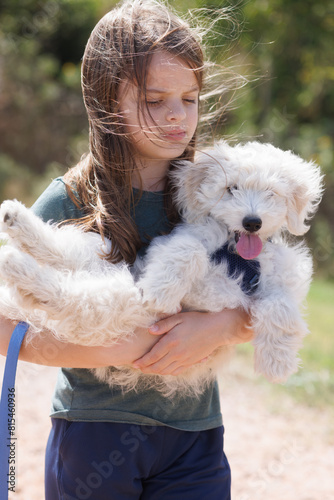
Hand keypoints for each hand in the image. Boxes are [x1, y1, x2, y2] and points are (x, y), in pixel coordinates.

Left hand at [132, 308, 252, 375]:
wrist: (217, 329)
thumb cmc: (197, 320)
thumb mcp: (178, 317)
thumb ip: (163, 324)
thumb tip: (149, 330)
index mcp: (172, 342)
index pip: (153, 356)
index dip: (142, 361)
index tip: (134, 363)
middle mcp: (177, 353)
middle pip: (157, 366)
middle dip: (146, 369)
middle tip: (138, 368)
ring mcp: (185, 359)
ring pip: (166, 370)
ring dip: (155, 372)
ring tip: (148, 370)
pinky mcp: (192, 362)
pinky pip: (177, 371)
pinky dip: (168, 372)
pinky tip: (164, 370)